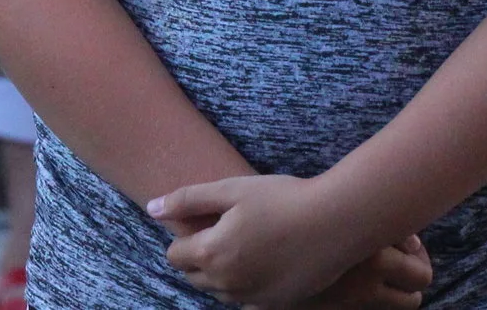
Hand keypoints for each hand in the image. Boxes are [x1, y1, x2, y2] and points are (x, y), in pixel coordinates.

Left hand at [155, 175, 425, 307]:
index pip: (174, 256)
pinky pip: (245, 301)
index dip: (186, 235)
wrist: (336, 222)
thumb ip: (188, 200)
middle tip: (226, 228)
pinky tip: (266, 260)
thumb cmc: (283, 198)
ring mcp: (250, 298)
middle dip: (199, 256)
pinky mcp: (273, 305)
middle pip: (193, 276)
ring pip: (218, 291)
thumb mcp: (232, 189)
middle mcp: (225, 283)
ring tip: (247, 242)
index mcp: (210, 253)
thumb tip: (151, 208)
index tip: (208, 219)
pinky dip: (246, 284)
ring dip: (222, 272)